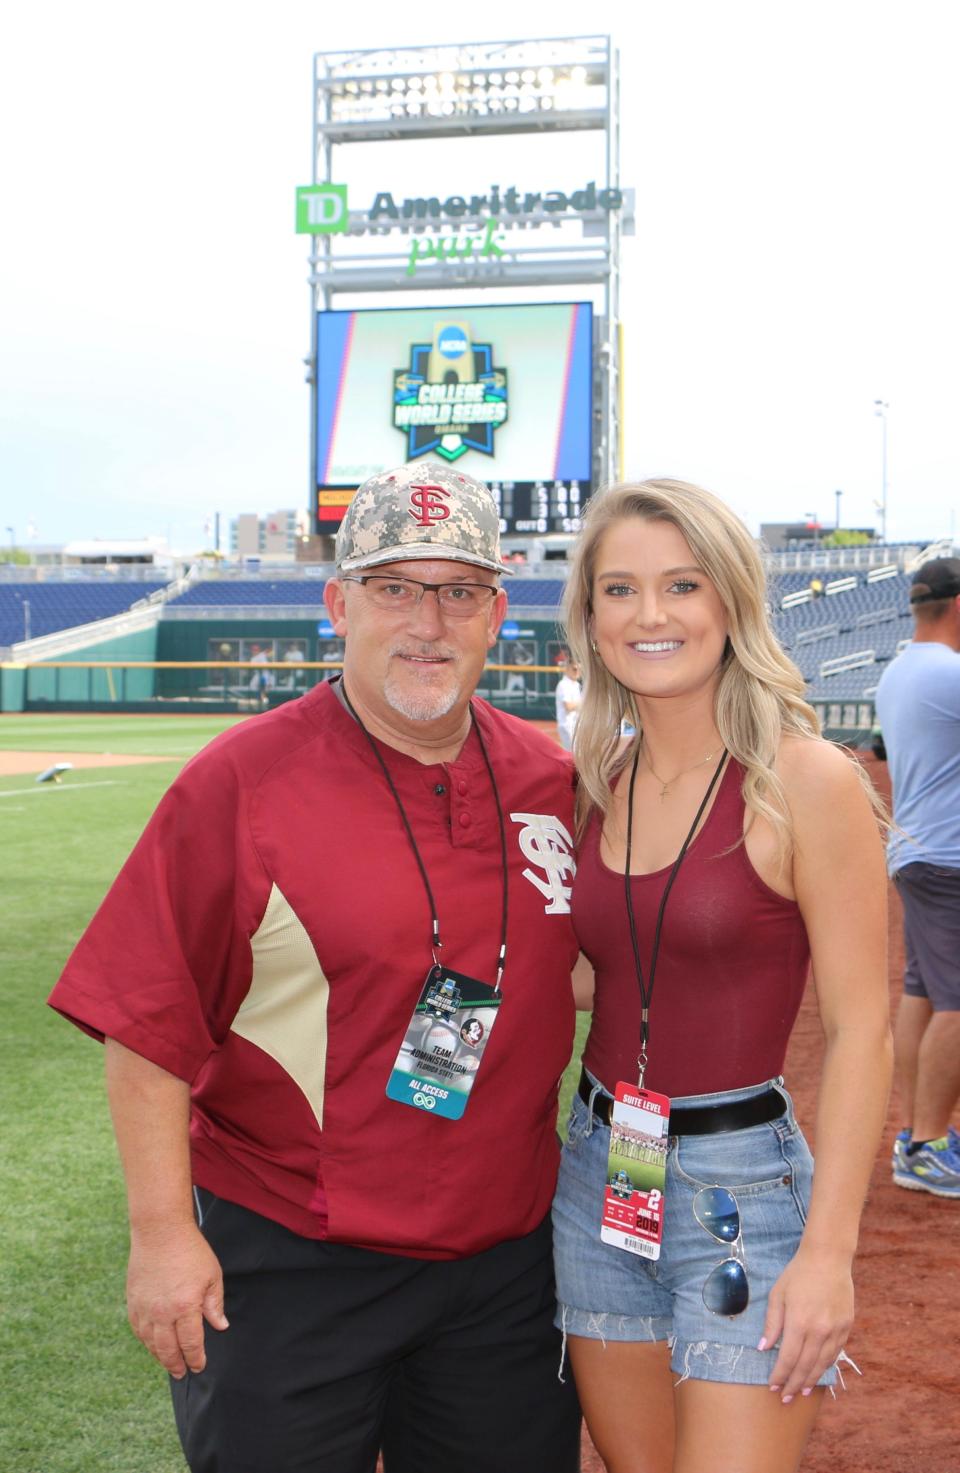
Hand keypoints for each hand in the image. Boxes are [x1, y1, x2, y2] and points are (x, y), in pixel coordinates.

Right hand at [126, 1221, 228, 1377]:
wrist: (160, 1231)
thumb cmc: (191, 1251)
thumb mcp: (212, 1276)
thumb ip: (215, 1305)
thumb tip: (220, 1327)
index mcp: (185, 1307)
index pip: (191, 1343)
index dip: (196, 1358)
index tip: (199, 1366)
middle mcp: (162, 1313)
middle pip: (168, 1349)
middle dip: (177, 1364)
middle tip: (183, 1373)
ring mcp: (145, 1308)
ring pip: (151, 1343)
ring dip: (160, 1356)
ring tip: (169, 1363)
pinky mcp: (133, 1302)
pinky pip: (138, 1330)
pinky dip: (146, 1341)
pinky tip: (152, 1344)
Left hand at [759, 1245, 852, 1401]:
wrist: (828, 1258)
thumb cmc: (797, 1274)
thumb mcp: (777, 1294)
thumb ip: (772, 1324)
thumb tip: (763, 1348)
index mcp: (799, 1321)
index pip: (787, 1358)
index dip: (780, 1375)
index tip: (773, 1386)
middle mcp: (819, 1330)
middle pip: (805, 1366)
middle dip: (794, 1384)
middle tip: (785, 1398)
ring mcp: (835, 1329)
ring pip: (822, 1363)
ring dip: (811, 1380)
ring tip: (802, 1391)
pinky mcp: (847, 1326)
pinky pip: (835, 1352)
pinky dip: (825, 1365)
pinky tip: (818, 1372)